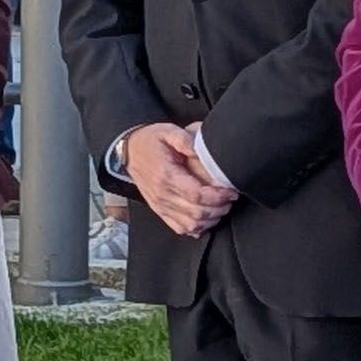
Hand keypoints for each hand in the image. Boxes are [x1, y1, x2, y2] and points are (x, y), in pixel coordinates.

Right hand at [119, 122, 234, 237]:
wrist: (129, 151)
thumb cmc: (150, 142)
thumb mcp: (168, 131)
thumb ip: (186, 140)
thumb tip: (201, 150)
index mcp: (166, 176)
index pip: (197, 194)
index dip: (218, 196)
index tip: (230, 191)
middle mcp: (162, 195)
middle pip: (197, 213)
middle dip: (219, 208)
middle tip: (230, 199)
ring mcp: (160, 206)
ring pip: (191, 225)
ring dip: (210, 219)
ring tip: (221, 208)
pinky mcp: (160, 211)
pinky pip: (181, 228)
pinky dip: (197, 228)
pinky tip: (206, 218)